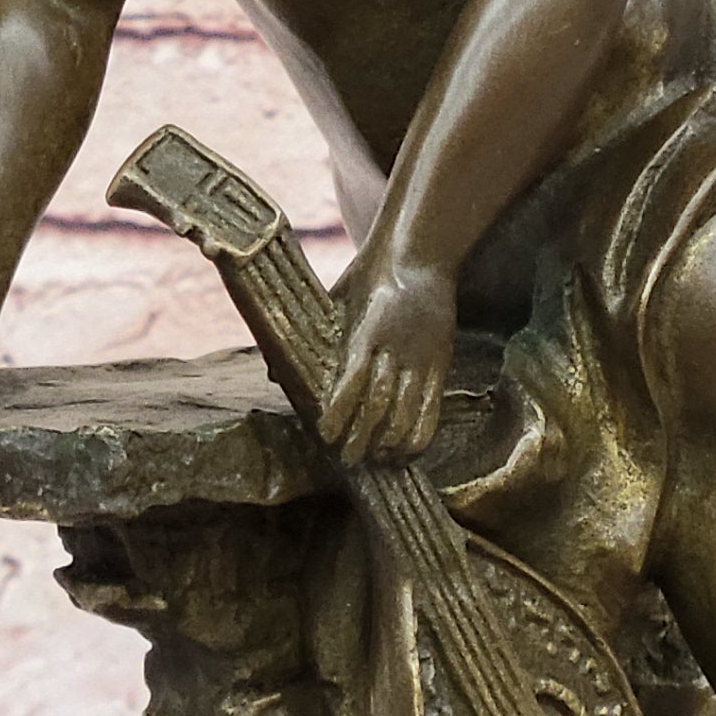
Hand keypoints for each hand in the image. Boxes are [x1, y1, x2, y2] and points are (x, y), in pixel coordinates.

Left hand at [317, 249, 454, 464]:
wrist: (420, 256)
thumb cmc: (371, 277)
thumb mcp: (337, 300)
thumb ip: (313, 337)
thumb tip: (276, 373)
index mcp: (368, 331)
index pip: (353, 381)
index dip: (339, 412)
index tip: (325, 434)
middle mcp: (396, 348)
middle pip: (379, 403)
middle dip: (362, 436)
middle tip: (348, 459)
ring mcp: (421, 358)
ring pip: (406, 410)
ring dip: (389, 440)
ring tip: (376, 460)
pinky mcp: (439, 363)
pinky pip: (431, 407)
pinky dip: (419, 433)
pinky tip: (405, 451)